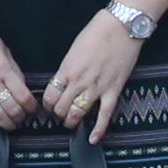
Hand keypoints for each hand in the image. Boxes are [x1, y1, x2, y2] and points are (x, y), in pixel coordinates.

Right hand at [0, 12, 38, 130]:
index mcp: (3, 69)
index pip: (24, 97)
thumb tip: (21, 86)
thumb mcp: (3, 48)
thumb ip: (13, 69)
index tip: (33, 108)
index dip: (32, 106)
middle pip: (12, 109)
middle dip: (21, 116)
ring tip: (10, 123)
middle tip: (23, 116)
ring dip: (7, 123)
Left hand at [43, 12, 144, 137]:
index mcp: (66, 69)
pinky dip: (98, 129)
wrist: (120, 28)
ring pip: (77, 113)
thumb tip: (62, 80)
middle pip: (61, 107)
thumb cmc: (96, 33)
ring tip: (70, 122)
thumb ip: (68, 68)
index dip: (47, 104)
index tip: (49, 105)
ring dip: (71, 121)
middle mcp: (79, 81)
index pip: (49, 95)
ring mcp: (96, 88)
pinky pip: (104, 115)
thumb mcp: (73, 50)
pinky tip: (93, 139)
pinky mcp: (113, 91)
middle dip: (58, 113)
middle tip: (59, 113)